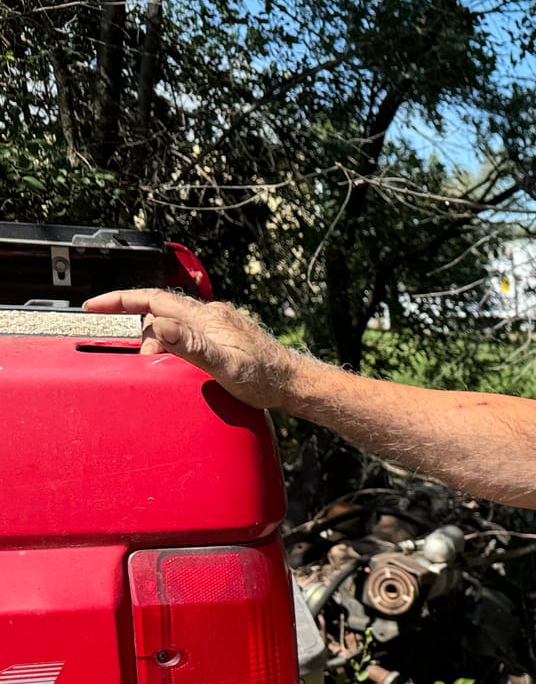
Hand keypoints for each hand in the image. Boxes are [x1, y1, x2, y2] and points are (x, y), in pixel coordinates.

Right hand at [84, 288, 302, 411]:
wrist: (293, 384)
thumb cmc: (264, 378)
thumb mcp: (225, 366)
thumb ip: (192, 347)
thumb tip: (160, 327)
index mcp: (206, 317)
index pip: (153, 299)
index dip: (120, 300)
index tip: (93, 306)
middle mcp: (211, 315)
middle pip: (159, 313)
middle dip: (141, 334)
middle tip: (144, 364)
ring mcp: (218, 326)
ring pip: (173, 326)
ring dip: (159, 344)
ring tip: (163, 370)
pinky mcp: (223, 337)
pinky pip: (187, 335)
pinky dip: (173, 348)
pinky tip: (179, 366)